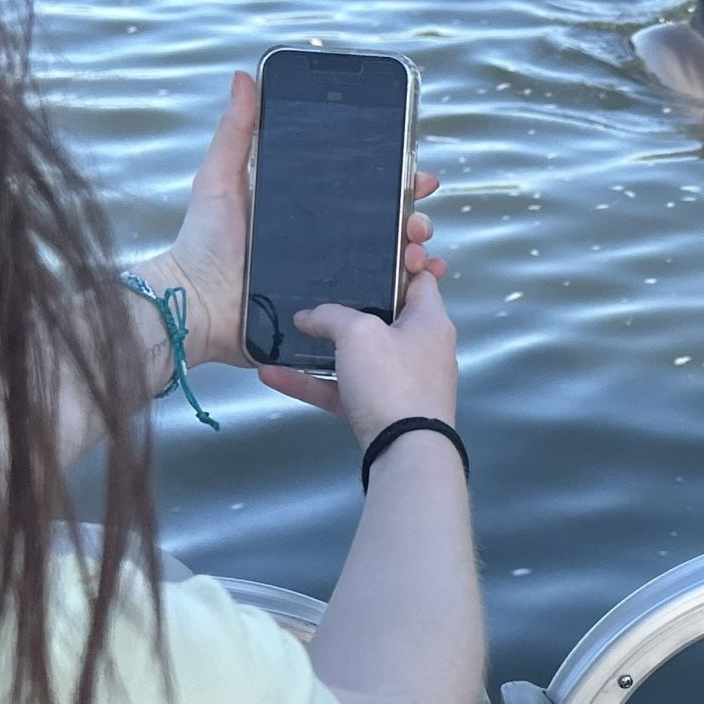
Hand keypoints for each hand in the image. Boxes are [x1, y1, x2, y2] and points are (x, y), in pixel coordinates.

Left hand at [144, 70, 442, 368]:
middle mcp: (327, 242)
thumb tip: (243, 76)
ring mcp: (333, 278)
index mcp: (309, 210)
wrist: (196, 305)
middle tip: (417, 218)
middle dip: (414, 218)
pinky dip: (407, 292)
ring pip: (391, 262)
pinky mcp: (333, 313)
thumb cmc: (203, 242)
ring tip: (417, 250)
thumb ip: (236, 132)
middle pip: (386, 225)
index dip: (396, 180)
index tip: (417, 171)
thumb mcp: (220, 179)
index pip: (364, 191)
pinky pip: (378, 303)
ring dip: (416, 252)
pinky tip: (422, 281)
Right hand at [261, 273, 458, 448]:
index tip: (369, 251)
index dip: (399, 262)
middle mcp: (422, 350)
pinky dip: (312, 382)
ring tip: (291, 332)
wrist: (406, 453)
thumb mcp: (359, 333)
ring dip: (324, 348)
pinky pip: (342, 390)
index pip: (420, 280)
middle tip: (320, 289)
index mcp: (430, 321)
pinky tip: (274, 375)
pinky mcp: (382, 413)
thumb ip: (331, 316)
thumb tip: (308, 316)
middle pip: (386, 318)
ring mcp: (402, 383)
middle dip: (352, 306)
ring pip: (360, 358)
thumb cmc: (393, 381)